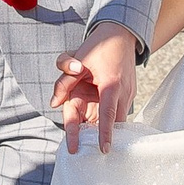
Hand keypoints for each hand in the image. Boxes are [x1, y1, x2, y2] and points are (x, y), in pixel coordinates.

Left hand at [53, 21, 141, 154]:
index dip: (105, 133)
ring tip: (94, 132)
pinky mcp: (129, 94)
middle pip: (113, 121)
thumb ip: (64, 82)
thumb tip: (54, 103)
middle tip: (91, 148)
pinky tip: (99, 119)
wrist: (120, 35)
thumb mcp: (76, 60)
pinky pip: (119, 110)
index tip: (104, 149)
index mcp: (110, 84)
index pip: (108, 114)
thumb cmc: (97, 48)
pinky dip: (109, 116)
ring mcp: (128, 94)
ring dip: (104, 124)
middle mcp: (121, 92)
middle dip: (102, 134)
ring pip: (117, 118)